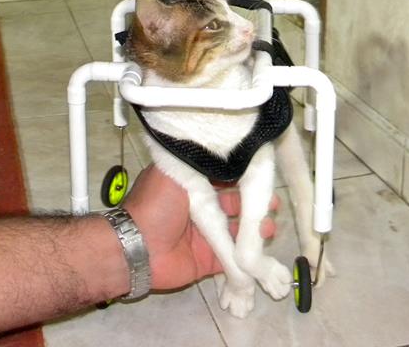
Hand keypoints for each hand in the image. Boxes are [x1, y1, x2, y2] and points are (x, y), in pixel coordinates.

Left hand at [122, 165, 277, 290]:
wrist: (136, 248)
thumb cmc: (155, 205)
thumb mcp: (175, 172)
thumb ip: (196, 162)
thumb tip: (219, 147)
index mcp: (189, 186)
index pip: (221, 178)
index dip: (241, 177)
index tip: (261, 174)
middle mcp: (197, 209)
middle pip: (232, 204)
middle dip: (253, 203)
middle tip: (272, 202)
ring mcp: (202, 236)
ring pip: (235, 231)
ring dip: (254, 227)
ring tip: (270, 225)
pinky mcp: (206, 260)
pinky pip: (230, 257)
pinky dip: (247, 254)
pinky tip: (262, 247)